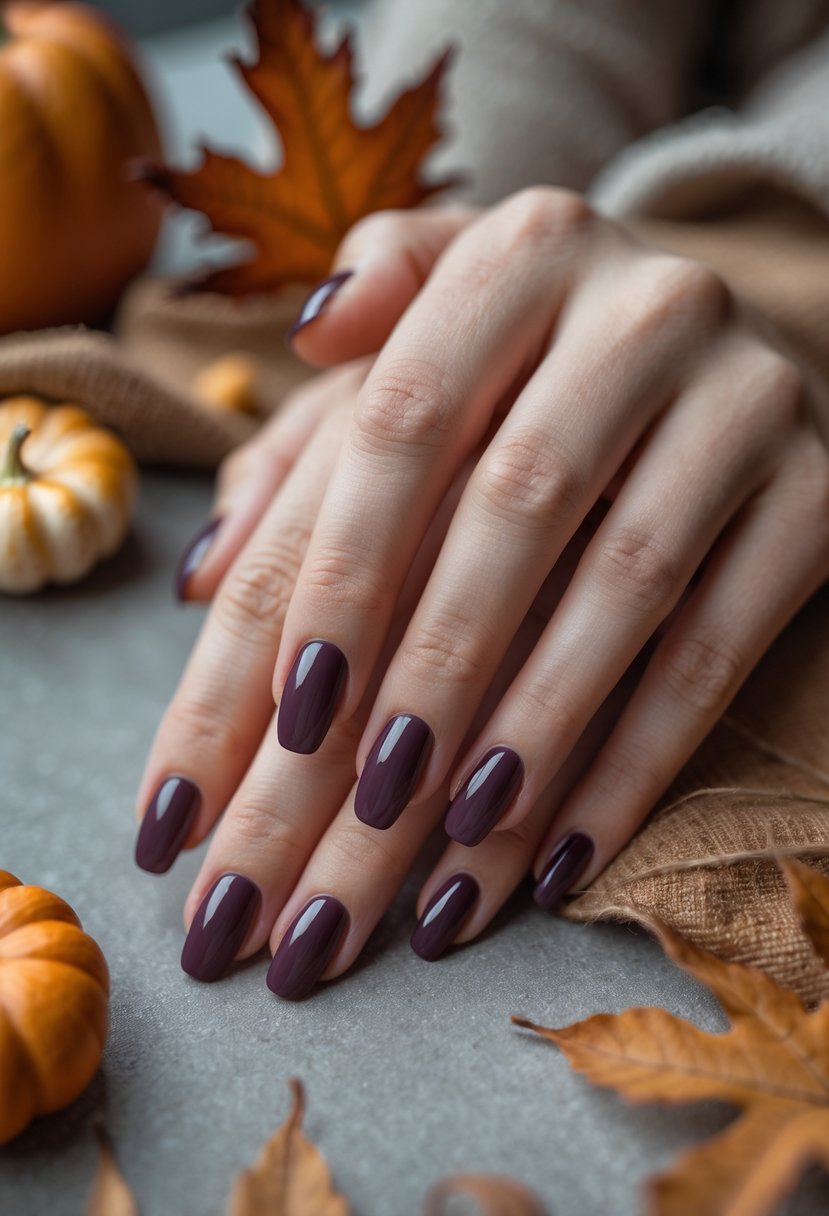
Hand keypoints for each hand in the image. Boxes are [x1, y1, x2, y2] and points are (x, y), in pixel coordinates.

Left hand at [275, 188, 828, 904]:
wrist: (729, 344)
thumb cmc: (533, 365)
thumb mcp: (422, 363)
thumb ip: (301, 446)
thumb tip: (205, 557)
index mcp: (517, 254)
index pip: (403, 420)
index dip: (341, 571)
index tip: (289, 710)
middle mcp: (643, 304)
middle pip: (517, 505)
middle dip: (432, 668)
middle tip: (363, 806)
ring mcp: (746, 394)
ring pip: (629, 579)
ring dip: (537, 726)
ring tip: (456, 845)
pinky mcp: (817, 488)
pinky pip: (725, 640)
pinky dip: (642, 757)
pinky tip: (566, 852)